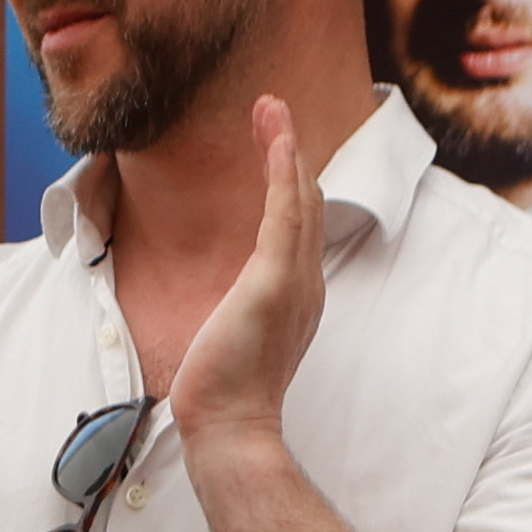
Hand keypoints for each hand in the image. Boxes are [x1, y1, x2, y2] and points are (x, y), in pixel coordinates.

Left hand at [171, 94, 326, 455]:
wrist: (229, 425)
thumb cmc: (226, 388)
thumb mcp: (237, 333)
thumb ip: (242, 307)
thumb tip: (229, 301)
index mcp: (297, 291)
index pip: (298, 222)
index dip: (290, 177)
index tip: (275, 143)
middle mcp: (305, 280)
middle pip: (305, 198)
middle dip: (291, 149)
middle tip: (272, 106)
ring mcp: (295, 280)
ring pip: (299, 197)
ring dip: (287, 146)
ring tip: (271, 106)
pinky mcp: (273, 282)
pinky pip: (285, 215)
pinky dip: (284, 172)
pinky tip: (279, 140)